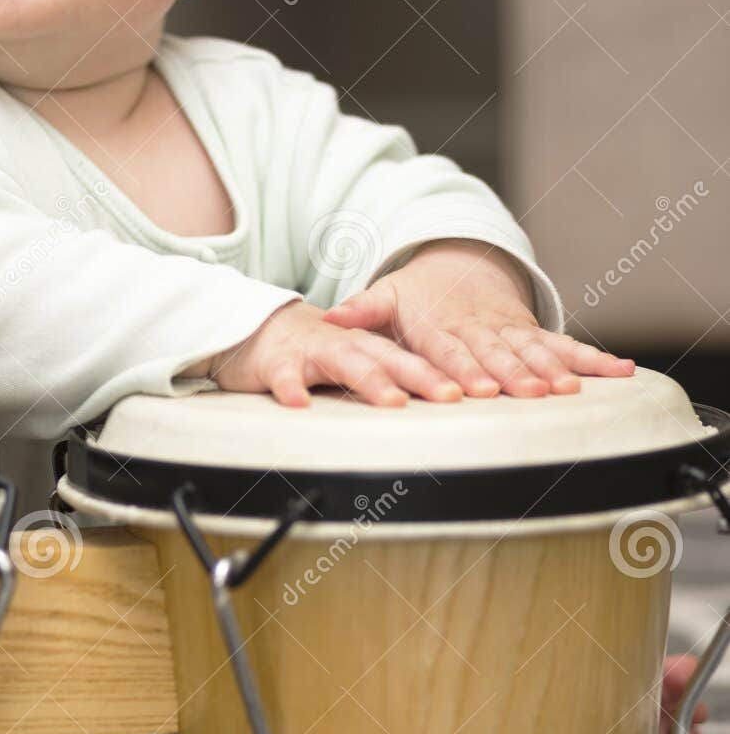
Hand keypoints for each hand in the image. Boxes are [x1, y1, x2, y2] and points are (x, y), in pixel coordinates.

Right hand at [198, 298, 465, 407]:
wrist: (258, 328)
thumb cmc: (315, 350)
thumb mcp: (357, 359)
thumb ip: (391, 378)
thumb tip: (441, 406)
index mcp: (370, 347)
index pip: (413, 359)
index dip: (445, 374)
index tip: (477, 393)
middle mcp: (348, 346)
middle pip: (390, 359)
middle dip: (422, 376)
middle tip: (452, 395)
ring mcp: (313, 352)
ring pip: (346, 363)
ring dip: (370, 380)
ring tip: (393, 400)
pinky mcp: (277, 362)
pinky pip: (284, 375)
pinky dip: (291, 387)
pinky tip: (299, 403)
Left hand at [322, 239, 633, 397]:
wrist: (459, 263)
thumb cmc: (416, 294)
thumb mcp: (385, 296)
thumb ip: (361, 310)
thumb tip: (329, 319)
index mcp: (443, 325)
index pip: (452, 350)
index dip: (464, 370)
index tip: (477, 389)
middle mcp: (482, 329)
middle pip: (499, 353)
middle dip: (516, 374)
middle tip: (533, 394)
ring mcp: (512, 331)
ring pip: (536, 350)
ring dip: (556, 369)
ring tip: (572, 389)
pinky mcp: (534, 334)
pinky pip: (567, 346)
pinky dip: (595, 360)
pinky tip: (622, 373)